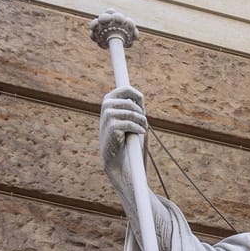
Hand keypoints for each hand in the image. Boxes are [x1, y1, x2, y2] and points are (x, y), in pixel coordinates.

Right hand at [100, 85, 148, 204]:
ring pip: (132, 112)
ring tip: (141, 130)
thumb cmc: (128, 142)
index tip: (142, 107)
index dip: (137, 96)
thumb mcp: (130, 121)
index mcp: (109, 102)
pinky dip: (139, 129)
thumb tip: (138, 97)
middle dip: (141, 112)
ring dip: (141, 121)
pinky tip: (139, 134)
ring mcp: (107, 116)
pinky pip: (131, 123)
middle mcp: (106, 106)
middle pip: (131, 101)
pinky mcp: (111, 127)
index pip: (125, 89)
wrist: (120, 161)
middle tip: (142, 123)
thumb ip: (133, 109)